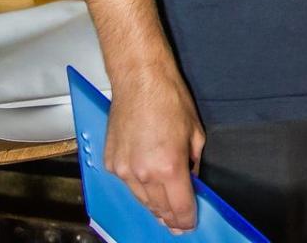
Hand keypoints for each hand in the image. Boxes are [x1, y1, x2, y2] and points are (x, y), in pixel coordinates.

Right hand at [105, 63, 204, 232]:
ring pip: (141, 200)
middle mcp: (143, 173)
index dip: (187, 219)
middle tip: (178, 225)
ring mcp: (123, 170)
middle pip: (158, 208)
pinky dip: (138, 189)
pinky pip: (126, 184)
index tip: (190, 224)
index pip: (179, 206)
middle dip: (170, 218)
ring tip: (164, 214)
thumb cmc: (169, 99)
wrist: (140, 81)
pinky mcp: (110, 162)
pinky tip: (147, 190)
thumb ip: (193, 163)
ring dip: (154, 207)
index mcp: (169, 167)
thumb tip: (192, 181)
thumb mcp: (195, 133)